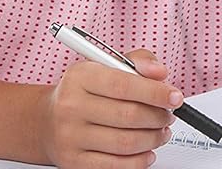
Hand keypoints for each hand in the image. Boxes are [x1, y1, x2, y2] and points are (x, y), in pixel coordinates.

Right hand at [39, 49, 179, 167]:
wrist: (47, 121)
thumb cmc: (83, 92)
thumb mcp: (104, 66)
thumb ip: (137, 63)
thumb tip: (160, 73)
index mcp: (80, 77)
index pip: (124, 84)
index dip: (156, 92)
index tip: (175, 97)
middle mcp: (71, 106)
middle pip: (129, 115)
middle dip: (158, 117)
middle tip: (168, 115)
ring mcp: (70, 136)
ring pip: (126, 143)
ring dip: (153, 138)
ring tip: (161, 132)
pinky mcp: (73, 162)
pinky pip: (116, 165)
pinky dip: (140, 160)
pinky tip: (147, 150)